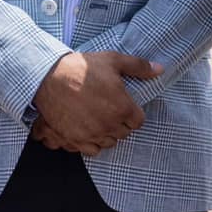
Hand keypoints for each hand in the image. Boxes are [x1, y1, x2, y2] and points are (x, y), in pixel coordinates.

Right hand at [31, 50, 160, 154]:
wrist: (50, 78)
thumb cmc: (83, 68)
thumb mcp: (114, 61)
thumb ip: (139, 67)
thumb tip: (160, 70)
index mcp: (123, 107)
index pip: (138, 122)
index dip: (132, 113)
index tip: (124, 106)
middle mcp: (110, 125)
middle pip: (124, 133)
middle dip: (120, 123)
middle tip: (110, 110)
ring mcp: (92, 134)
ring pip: (110, 142)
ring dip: (107, 133)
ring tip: (99, 119)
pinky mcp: (76, 140)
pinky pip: (92, 150)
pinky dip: (92, 142)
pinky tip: (88, 129)